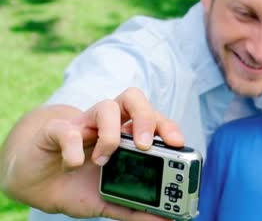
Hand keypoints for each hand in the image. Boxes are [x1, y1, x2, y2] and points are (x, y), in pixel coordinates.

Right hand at [0, 87, 183, 219]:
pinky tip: (74, 166)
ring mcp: (82, 124)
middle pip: (134, 100)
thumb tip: (166, 219)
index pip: (152, 118)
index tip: (178, 143)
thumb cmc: (77, 183)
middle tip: (146, 145)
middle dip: (146, 118)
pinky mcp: (55, 131)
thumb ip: (135, 208)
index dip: (167, 126)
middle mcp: (107, 123)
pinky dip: (73, 148)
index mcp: (125, 135)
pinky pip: (67, 129)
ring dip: (110, 134)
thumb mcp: (108, 200)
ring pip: (106, 106)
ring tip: (105, 160)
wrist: (35, 183)